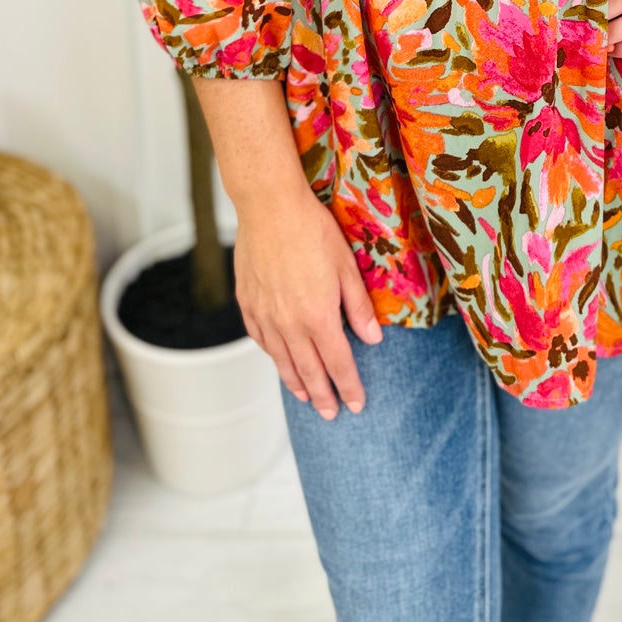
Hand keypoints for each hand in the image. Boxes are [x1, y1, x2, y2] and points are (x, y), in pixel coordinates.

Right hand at [232, 180, 381, 418]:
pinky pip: (261, 340)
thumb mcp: (347, 266)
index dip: (349, 387)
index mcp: (318, 316)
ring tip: (306, 399)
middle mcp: (289, 324)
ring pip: (282, 361)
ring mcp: (265, 316)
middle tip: (331, 414)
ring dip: (296, 383)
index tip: (357, 405)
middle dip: (322, 396)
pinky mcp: (248, 304)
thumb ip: (358, 307)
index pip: (338, 363)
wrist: (269, 207)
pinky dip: (273, 356)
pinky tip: (280, 361)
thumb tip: (373, 340)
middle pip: (309, 371)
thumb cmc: (312, 230)